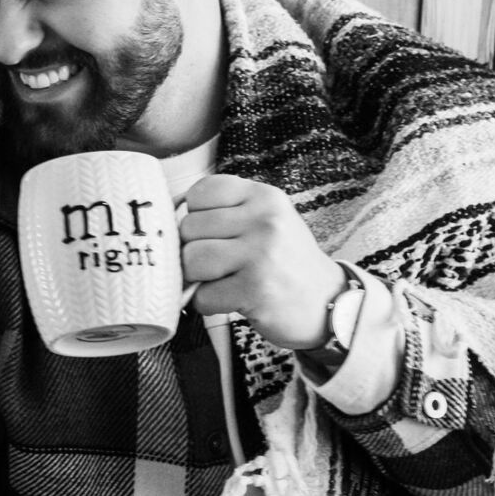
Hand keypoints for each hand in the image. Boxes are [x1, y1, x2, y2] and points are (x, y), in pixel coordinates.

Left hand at [179, 174, 344, 349]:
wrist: (327, 303)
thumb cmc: (285, 262)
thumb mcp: (266, 221)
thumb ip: (226, 211)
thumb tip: (167, 215)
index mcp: (264, 197)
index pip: (200, 192)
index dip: (195, 216)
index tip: (214, 233)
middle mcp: (265, 221)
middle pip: (189, 228)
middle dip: (193, 250)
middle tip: (218, 264)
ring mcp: (261, 255)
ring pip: (191, 260)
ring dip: (196, 278)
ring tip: (221, 281)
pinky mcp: (255, 290)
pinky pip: (202, 296)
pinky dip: (208, 303)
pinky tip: (231, 299)